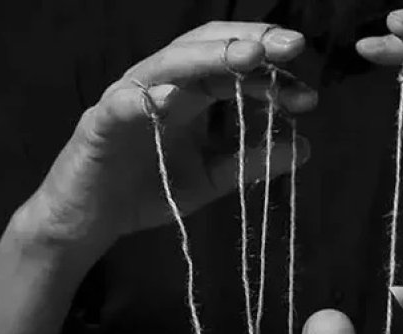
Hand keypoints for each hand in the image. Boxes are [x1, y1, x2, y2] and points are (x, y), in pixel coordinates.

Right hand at [20, 21, 316, 255]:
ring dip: (207, 57)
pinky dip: (144, 98)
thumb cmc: (150, 189)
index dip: (273, 73)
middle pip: (206, 49)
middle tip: (292, 47)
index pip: (235, 67)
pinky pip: (122, 105)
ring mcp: (130, 99)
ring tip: (247, 56)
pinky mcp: (100, 124)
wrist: (93, 221)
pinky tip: (171, 97)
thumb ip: (253, 161)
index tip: (309, 93)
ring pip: (168, 64)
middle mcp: (162, 85)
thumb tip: (306, 146)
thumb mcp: (213, 178)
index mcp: (192, 93)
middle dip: (251, 44)